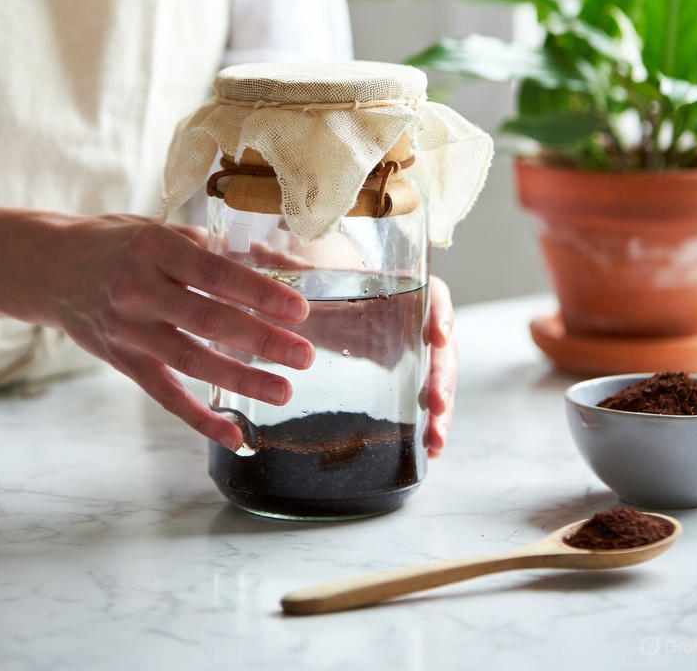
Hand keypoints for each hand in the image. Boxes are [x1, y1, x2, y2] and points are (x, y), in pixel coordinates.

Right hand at [0, 202, 313, 449]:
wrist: (49, 268)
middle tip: (304, 354)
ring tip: (284, 390)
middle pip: (209, 321)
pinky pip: (165, 395)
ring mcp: (129, 331)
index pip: (215, 274)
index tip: (299, 309)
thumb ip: (199, 246)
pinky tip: (234, 434)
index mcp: (153, 249)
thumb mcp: (153, 227)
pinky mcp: (123, 361)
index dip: (260, 293)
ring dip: (242, 379)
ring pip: (192, 362)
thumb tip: (255, 264)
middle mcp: (139, 291)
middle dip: (262, 340)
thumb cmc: (113, 243)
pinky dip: (200, 417)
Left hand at [198, 234, 457, 458]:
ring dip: (441, 410)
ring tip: (435, 440)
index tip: (438, 336)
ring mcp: (415, 354)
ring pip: (437, 379)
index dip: (439, 315)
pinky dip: (430, 426)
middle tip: (437, 403)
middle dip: (443, 377)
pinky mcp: (406, 380)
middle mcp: (416, 322)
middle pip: (442, 348)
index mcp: (404, 289)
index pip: (434, 297)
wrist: (333, 298)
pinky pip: (424, 403)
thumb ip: (286, 263)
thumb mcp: (311, 274)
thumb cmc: (327, 282)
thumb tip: (253, 244)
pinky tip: (429, 452)